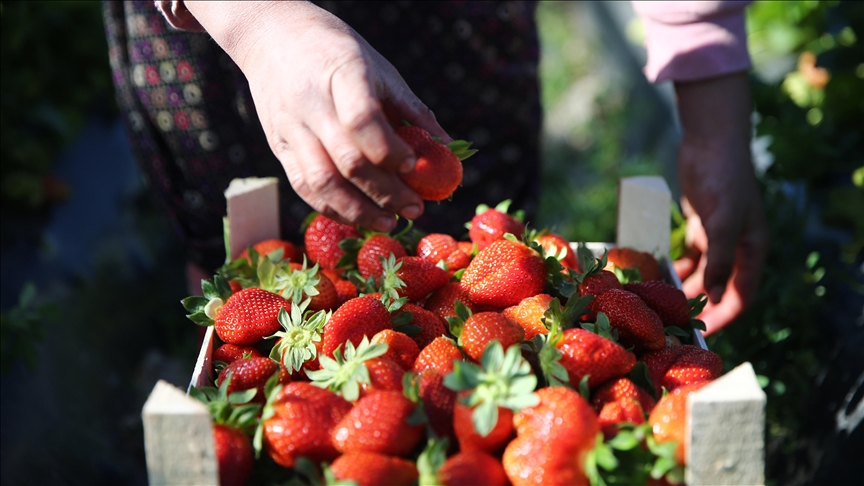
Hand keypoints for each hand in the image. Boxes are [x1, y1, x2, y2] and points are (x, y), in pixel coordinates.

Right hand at [185, 1, 449, 231]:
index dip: (390, 151)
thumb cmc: (337, 51)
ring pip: (322, 182)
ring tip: (390, 222)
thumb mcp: (379, 68)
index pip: (363, 120)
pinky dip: (333, 208)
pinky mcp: (278, 146)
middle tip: (415, 208)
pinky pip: (303, 187)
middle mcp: (311, 103)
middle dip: (386, 192)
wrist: (272, 37)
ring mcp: (291, 128)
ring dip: (359, 210)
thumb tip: (447, 148)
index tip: (414, 168)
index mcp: (342, 74)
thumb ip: (411, 109)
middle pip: (348, 160)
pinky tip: (359, 217)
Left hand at [672, 72, 769, 334]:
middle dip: (699, 307)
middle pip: (720, 289)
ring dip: (685, 289)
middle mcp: (738, 248)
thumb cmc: (723, 180)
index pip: (741, 296)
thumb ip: (720, 259)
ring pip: (703, 274)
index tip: (701, 337)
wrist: (711, 142)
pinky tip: (656, 277)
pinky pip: (690, 256)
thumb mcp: (723, 222)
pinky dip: (676, 268)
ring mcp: (719, 237)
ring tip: (659, 305)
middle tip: (672, 325)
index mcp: (752, 251)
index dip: (724, 319)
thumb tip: (716, 297)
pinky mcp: (701, 226)